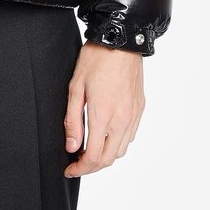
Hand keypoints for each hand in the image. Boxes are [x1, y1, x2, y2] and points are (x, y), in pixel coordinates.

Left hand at [63, 41, 144, 176]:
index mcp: (103, 116)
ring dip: (105, 157)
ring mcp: (133, 115)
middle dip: (91, 167)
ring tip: (89, 150)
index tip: (69, 169)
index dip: (80, 169)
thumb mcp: (75, 87)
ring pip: (121, 150)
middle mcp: (122, 120)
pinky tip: (105, 135)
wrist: (121, 40)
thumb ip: (73, 120)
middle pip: (108, 159)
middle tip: (76, 163)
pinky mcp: (140, 109)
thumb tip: (72, 146)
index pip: (93, 157)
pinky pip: (130, 136)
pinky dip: (117, 144)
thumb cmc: (96, 59)